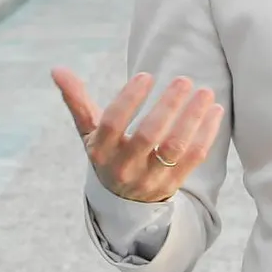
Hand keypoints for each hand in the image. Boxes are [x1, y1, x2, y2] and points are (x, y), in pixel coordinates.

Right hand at [51, 68, 223, 202]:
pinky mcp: (173, 184)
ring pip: (175, 147)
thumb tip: (57, 69)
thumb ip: (76, 100)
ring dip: (192, 118)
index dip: (129, 99)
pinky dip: (206, 134)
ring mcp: (150, 178)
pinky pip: (194, 158)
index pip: (112, 123)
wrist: (124, 203)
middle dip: (168, 106)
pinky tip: (214, 110)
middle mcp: (124, 167)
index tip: (146, 75)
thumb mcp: (89, 132)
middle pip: (148, 135)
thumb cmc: (107, 154)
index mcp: (100, 150)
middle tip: (183, 80)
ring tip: (205, 92)